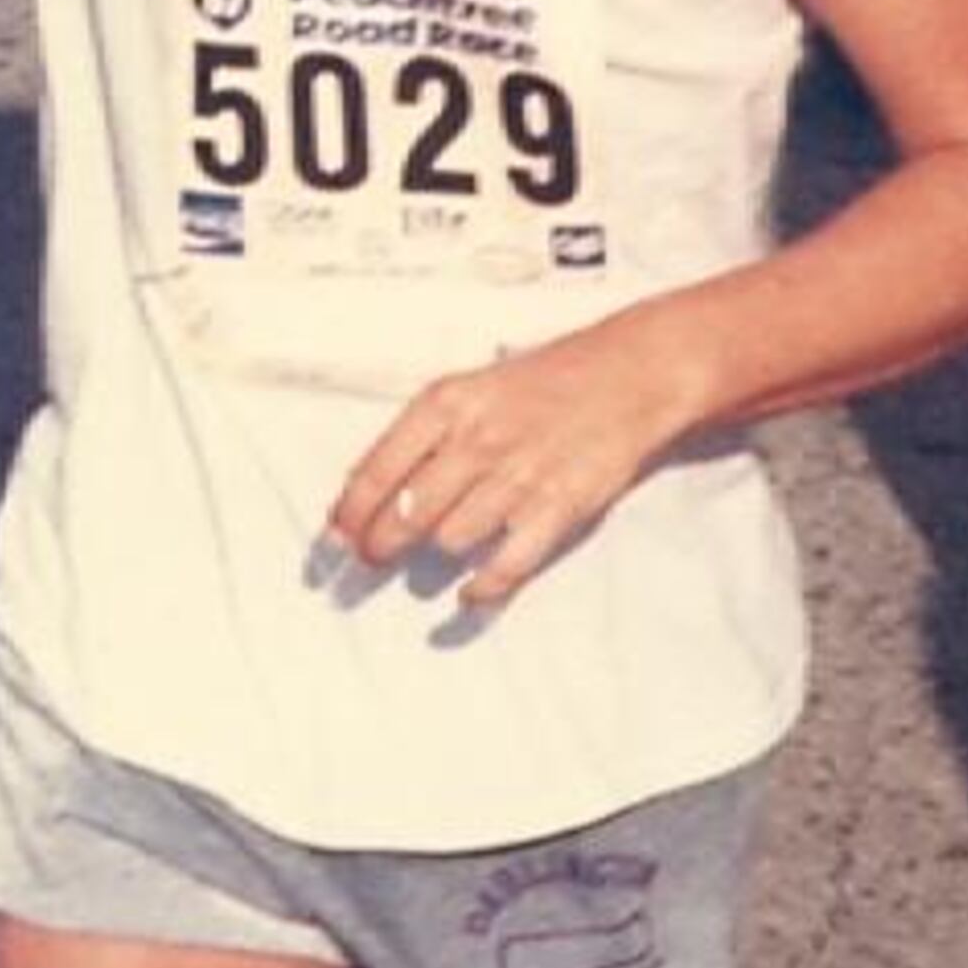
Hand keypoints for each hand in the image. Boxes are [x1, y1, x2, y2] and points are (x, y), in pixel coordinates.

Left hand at [327, 311, 687, 611]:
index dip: (350, 514)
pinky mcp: (559, 507)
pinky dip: (483, 588)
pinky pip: (506, 565)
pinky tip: (471, 594)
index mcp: (447, 404)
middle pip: (406, 514)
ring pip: (450, 538)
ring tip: (435, 553)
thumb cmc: (546, 381)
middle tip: (373, 557)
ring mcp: (519, 476)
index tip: (336, 538)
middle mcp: (478, 440)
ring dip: (437, 552)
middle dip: (379, 544)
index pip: (377, 471)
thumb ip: (422, 434)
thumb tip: (364, 489)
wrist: (631, 373)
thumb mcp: (473, 388)